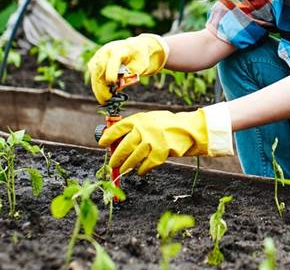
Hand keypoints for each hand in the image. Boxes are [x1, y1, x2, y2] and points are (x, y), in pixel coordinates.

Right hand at [88, 34, 168, 103]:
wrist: (134, 48)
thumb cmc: (139, 58)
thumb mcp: (140, 66)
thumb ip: (130, 74)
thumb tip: (119, 84)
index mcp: (119, 50)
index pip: (112, 62)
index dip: (111, 74)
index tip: (113, 86)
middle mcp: (106, 51)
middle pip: (99, 69)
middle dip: (101, 86)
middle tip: (106, 101)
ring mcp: (98, 56)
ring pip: (94, 74)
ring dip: (97, 88)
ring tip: (104, 100)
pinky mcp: (94, 62)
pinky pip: (93, 75)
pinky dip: (97, 86)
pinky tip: (103, 94)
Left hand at [98, 104, 232, 174]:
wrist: (187, 129)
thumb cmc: (166, 124)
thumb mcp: (149, 119)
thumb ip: (135, 127)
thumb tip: (116, 140)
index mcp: (139, 119)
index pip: (118, 128)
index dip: (108, 136)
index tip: (102, 143)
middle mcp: (144, 130)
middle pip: (124, 146)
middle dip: (116, 157)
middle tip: (112, 163)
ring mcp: (152, 142)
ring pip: (133, 158)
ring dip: (126, 165)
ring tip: (123, 169)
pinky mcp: (160, 153)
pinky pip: (145, 165)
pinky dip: (141, 170)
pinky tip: (140, 170)